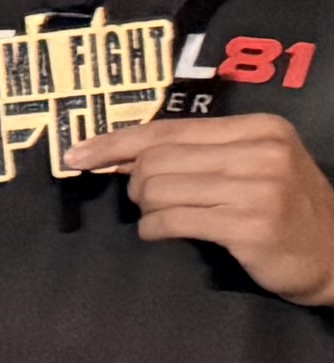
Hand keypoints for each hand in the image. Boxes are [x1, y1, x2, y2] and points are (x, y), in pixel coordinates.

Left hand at [74, 110, 333, 303]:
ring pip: (159, 189)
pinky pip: (171, 221)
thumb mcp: (253, 167)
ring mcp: (258, 188)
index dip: (116, 142)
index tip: (77, 154)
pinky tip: (162, 234)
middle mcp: (261, 151)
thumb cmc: (285, 210)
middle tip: (148, 201)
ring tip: (164, 217)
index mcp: (259, 129)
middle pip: (157, 159)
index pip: (169, 129)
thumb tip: (120, 155)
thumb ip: (197, 154)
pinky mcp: (249, 225)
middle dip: (136, 183)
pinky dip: (154, 229)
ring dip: (146, 208)